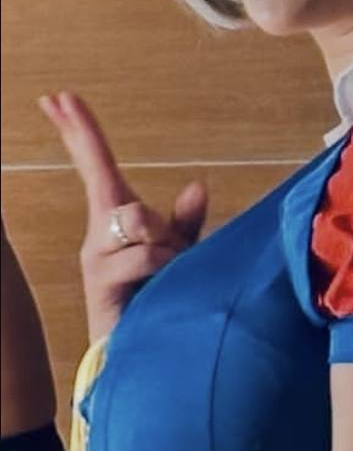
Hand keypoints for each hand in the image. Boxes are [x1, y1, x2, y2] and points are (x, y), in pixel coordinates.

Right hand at [38, 91, 207, 341]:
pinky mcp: (101, 283)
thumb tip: (197, 184)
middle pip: (109, 185)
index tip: (56, 96)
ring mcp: (96, 258)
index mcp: (115, 220)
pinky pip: (142, 256)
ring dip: (164, 241)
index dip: (76, 130)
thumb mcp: (181, 253)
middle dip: (145, 206)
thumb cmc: (160, 301)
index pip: (93, 163)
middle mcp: (98, 234)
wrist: (139, 354)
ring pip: (134, 220)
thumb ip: (186, 222)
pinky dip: (165, 264)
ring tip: (173, 271)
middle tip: (170, 245)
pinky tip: (165, 284)